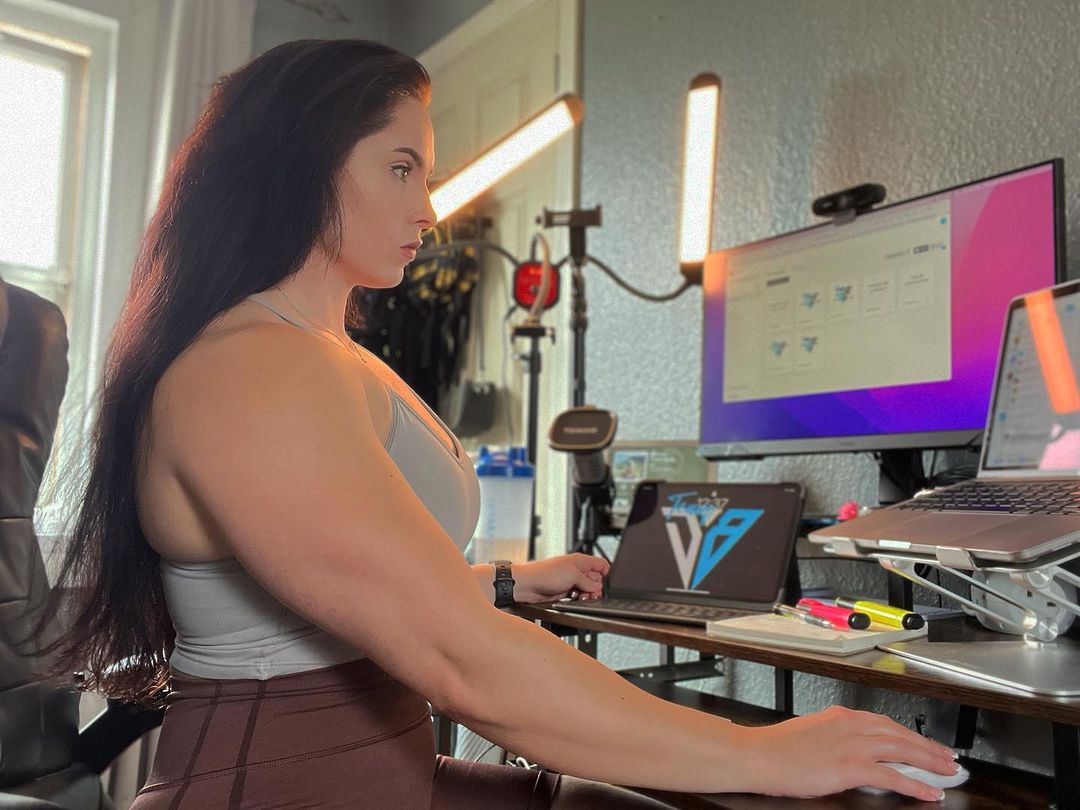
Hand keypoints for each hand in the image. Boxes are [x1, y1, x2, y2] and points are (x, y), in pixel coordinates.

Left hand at [512, 554, 609, 603]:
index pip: (600, 564)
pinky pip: (577, 596)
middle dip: (596, 587)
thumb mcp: (573, 575)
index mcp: (580, 561)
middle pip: (595, 579)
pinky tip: (574, 599)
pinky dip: (578, 599)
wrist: (528, 585)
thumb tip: (597, 588)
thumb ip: (588, 582)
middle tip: (590, 592)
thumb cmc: (545, 573)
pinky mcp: (564, 591)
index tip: (605, 582)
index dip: (606, 573)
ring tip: (580, 596)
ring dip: (586, 595)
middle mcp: (576, 570)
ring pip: (587, 590)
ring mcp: (570, 581)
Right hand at [740, 705, 959, 800]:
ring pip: (902, 750)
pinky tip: (929, 792)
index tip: (925, 744)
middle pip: (900, 734)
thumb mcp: (811, 732)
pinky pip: (892, 776)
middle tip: (949, 759)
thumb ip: (834, 735)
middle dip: (928, 747)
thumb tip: (849, 747)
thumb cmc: (777, 748)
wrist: (758, 755)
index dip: (910, 735)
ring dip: (930, 762)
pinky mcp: (850, 767)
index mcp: (841, 716)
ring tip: (948, 773)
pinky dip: (915, 785)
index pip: (885, 723)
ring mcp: (852, 745)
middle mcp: (850, 725)